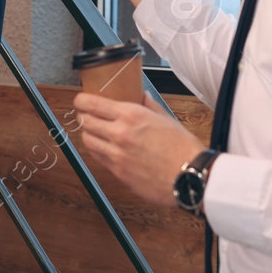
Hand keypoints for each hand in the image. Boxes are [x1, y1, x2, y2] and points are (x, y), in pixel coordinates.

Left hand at [73, 91, 202, 208]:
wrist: (190, 177)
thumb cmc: (183, 148)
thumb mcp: (166, 118)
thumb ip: (149, 105)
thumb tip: (141, 95)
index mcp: (131, 115)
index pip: (91, 104)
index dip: (81, 100)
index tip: (80, 100)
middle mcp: (119, 134)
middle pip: (84, 122)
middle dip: (83, 116)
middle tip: (87, 115)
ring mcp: (117, 155)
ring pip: (87, 141)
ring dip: (88, 135)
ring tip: (96, 132)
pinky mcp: (118, 173)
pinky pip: (99, 159)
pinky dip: (98, 151)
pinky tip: (106, 148)